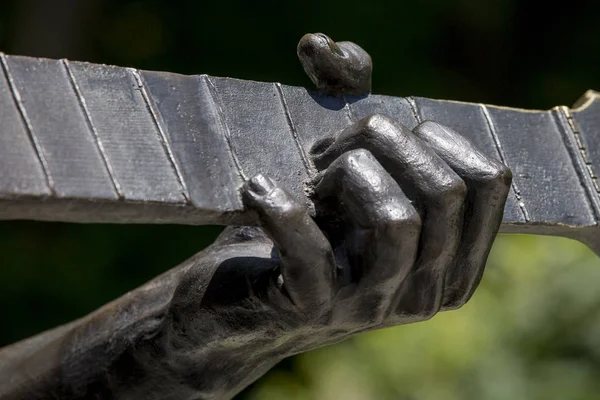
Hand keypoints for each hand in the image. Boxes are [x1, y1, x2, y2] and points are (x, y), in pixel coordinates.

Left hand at [159, 116, 509, 399]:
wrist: (243, 306)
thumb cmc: (302, 233)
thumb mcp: (346, 177)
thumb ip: (351, 109)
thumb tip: (323, 45)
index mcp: (451, 262)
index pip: (489, 182)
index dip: (434, 138)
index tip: (380, 138)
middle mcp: (425, 292)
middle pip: (445, 192)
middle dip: (383, 144)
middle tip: (329, 151)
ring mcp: (372, 306)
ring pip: (398, 220)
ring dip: (345, 175)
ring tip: (307, 181)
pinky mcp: (314, 311)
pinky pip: (310, 253)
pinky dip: (280, 207)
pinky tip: (258, 190)